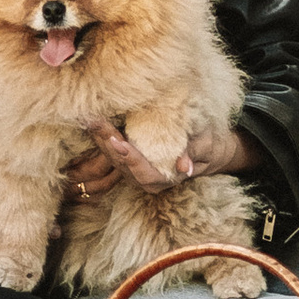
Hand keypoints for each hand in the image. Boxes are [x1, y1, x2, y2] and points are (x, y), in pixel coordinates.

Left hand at [63, 123, 260, 197]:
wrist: (208, 149)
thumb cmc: (208, 146)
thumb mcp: (205, 147)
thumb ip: (193, 154)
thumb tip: (183, 167)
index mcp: (165, 179)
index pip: (144, 172)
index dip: (130, 158)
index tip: (118, 142)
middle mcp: (146, 180)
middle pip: (122, 165)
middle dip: (107, 144)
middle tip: (95, 122)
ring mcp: (136, 171)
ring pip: (112, 159)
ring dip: (100, 139)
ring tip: (90, 118)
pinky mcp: (129, 160)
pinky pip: (112, 151)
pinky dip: (102, 136)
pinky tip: (92, 120)